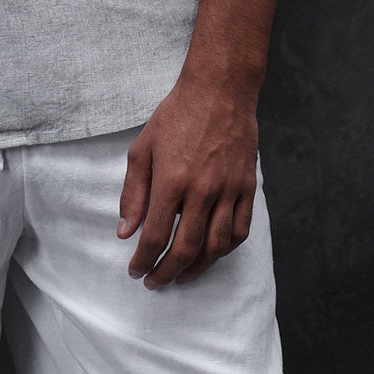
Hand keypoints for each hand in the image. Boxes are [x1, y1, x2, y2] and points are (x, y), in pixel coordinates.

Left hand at [118, 63, 259, 286]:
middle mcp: (202, 191)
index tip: (135, 271)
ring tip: (181, 275)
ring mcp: (229, 191)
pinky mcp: (247, 187)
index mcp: (171, 182)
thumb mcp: (142, 150)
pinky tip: (212, 254)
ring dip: (197, 268)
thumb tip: (125, 231)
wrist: (219, 91)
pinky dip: (225, 249)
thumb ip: (133, 193)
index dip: (143, 261)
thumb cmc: (176, 116)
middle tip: (155, 282)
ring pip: (216, 246)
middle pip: (186, 249)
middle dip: (167, 272)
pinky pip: (240, 230)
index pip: (155, 237)